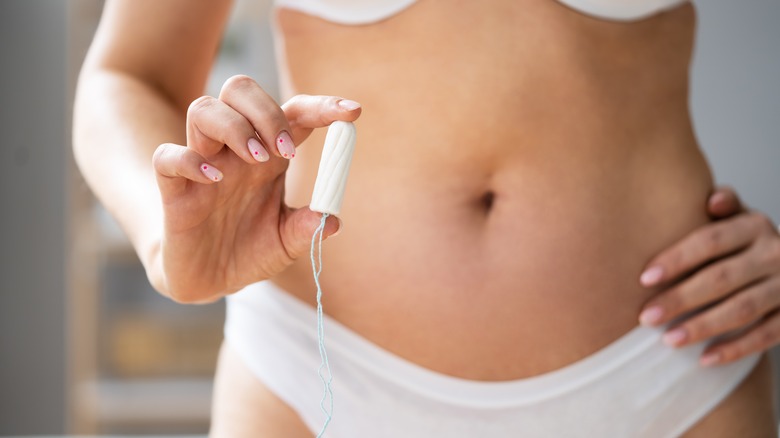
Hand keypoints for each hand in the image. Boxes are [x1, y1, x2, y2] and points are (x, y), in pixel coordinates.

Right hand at [151, 75, 361, 302]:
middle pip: (241, 91)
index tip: (352, 112)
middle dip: (268, 110)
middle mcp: (235, 151)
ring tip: (256, 161)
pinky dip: (188, 160)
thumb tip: (332, 220)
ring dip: (235, 127)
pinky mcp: (173, 187)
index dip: (322, 107)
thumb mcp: (286, 244)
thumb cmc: (249, 252)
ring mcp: (202, 163)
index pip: (294, 113)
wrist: (209, 282)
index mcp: (269, 157)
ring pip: (203, 109)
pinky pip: (167, 155)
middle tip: (287, 150)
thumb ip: (306, 230)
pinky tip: (211, 180)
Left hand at [638, 186, 779, 365]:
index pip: (710, 241)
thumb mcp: (738, 219)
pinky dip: (735, 349)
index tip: (644, 278)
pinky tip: (705, 359)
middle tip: (646, 317)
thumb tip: (713, 199)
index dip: (677, 259)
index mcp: (754, 226)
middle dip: (680, 299)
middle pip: (721, 277)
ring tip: (669, 340)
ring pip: (743, 308)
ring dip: (703, 326)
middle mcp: (775, 253)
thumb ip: (723, 206)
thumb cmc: (746, 243)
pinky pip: (767, 335)